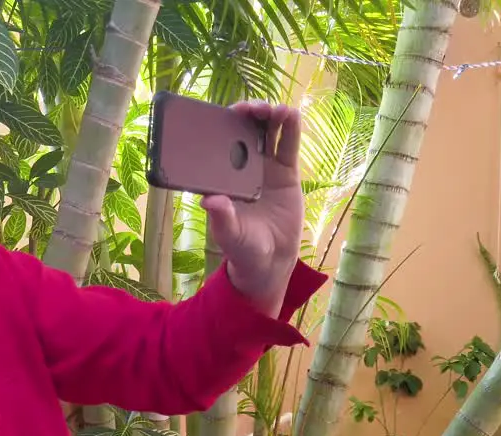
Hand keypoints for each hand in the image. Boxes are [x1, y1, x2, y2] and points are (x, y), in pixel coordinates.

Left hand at [201, 102, 303, 315]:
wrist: (270, 260)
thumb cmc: (242, 247)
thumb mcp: (229, 235)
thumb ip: (221, 219)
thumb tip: (209, 201)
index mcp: (221, 177)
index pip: (217, 143)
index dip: (220, 125)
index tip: (222, 115)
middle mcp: (241, 166)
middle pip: (243, 131)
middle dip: (245, 114)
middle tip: (248, 109)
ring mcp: (264, 166)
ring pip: (267, 132)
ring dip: (268, 115)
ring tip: (273, 109)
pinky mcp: (286, 171)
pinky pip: (288, 144)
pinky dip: (291, 127)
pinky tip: (291, 113)